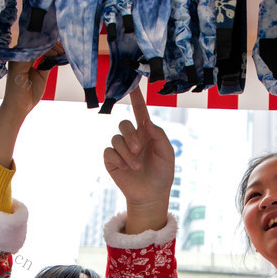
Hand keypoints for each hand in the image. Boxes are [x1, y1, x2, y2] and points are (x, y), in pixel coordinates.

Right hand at [3, 42, 64, 113]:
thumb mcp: (41, 76)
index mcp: (23, 58)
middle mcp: (19, 56)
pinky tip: (55, 54)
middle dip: (53, 43)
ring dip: (51, 46)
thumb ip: (45, 64)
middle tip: (64, 48)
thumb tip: (55, 56)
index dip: (51, 44)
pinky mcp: (17, 64)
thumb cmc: (28, 94)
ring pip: (36, 45)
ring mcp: (17, 59)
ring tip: (62, 52)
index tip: (63, 48)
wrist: (19, 108)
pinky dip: (46, 51)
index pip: (38, 45)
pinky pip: (33, 52)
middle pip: (37, 43)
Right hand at [103, 87, 174, 232]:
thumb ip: (158, 134)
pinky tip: (126, 168)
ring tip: (136, 167)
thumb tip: (145, 120)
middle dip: (130, 135)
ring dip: (127, 152)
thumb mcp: (166, 153)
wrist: (152, 194)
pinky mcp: (112, 160)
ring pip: (116, 139)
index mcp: (146, 132)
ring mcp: (120, 149)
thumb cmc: (162, 173)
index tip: (132, 83)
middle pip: (124, 124)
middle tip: (138, 149)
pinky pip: (110, 152)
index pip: (139, 110)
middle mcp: (132, 137)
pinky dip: (119, 159)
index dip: (135, 97)